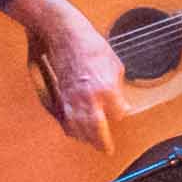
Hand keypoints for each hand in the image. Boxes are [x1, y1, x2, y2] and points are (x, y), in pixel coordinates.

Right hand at [23, 0, 129, 136]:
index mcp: (106, 87)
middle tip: (105, 149)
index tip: (121, 111)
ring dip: (85, 138)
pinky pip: (65, 119)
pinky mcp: (60, 95)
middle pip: (95, 130)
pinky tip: (74, 131)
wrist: (63, 33)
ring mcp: (72, 97)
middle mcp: (88, 97)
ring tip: (91, 142)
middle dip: (101, 141)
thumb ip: (118, 86)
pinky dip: (70, 128)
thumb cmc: (88, 43)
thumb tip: (120, 101)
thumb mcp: (114, 62)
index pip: (117, 113)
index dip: (120, 112)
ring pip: (77, 128)